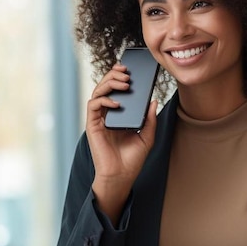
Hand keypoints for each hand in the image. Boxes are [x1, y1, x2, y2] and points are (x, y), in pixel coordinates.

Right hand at [86, 64, 156, 223]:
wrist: (122, 176)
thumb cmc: (132, 159)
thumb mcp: (147, 136)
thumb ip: (149, 118)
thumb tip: (153, 100)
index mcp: (118, 115)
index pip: (116, 90)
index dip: (119, 77)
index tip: (130, 69)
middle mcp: (107, 114)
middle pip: (105, 87)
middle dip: (115, 75)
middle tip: (127, 73)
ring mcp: (99, 119)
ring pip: (98, 91)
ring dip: (110, 83)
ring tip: (125, 82)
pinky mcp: (93, 125)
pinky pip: (94, 106)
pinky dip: (104, 100)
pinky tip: (118, 103)